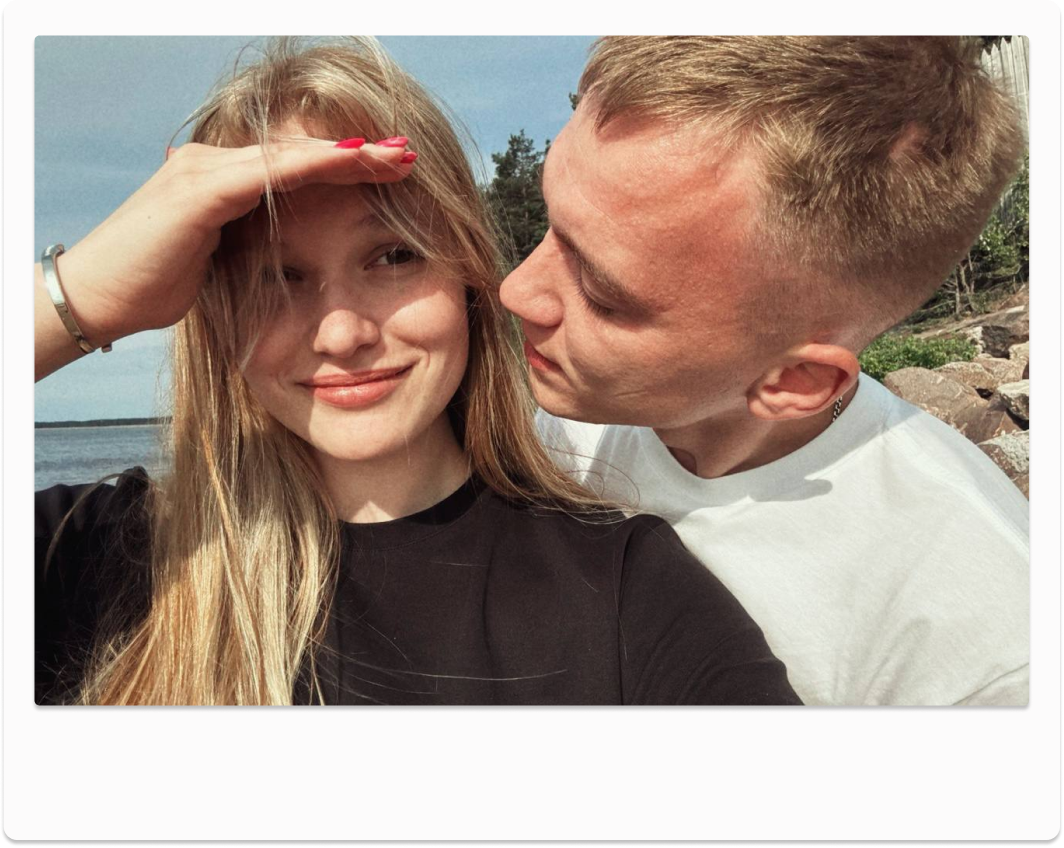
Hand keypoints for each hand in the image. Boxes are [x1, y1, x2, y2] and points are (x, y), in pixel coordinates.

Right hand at [53, 137, 416, 345]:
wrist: (98, 298)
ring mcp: (205, 170)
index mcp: (222, 181)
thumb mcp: (217, 266)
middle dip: (359, 154)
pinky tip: (351, 163)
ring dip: (349, 155)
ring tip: (398, 154)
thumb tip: (287, 259)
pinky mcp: (199, 189)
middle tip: (410, 152)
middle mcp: (214, 164)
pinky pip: (268, 172)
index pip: (295, 168)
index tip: (393, 173)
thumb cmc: (153, 287)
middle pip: (300, 153)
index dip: (345, 168)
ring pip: (292, 155)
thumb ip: (249, 248)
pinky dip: (313, 166)